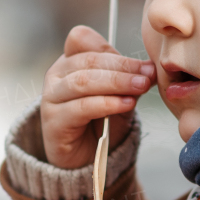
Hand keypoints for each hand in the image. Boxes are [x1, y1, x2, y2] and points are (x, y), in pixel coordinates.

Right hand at [41, 25, 155, 168]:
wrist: (84, 159)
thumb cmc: (100, 123)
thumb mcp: (118, 96)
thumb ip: (127, 81)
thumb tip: (148, 69)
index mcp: (70, 61)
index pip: (82, 39)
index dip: (113, 50)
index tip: (144, 64)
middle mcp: (56, 75)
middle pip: (88, 60)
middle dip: (123, 67)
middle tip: (148, 75)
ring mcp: (51, 97)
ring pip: (83, 81)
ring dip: (116, 82)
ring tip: (140, 87)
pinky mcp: (53, 121)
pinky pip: (81, 107)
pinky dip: (106, 104)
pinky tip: (126, 104)